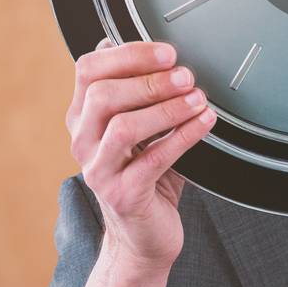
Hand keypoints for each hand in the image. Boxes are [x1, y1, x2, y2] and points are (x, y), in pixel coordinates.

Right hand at [66, 38, 215, 272]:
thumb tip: (152, 50)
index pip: (89, 70)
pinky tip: (204, 122)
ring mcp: (99, 170)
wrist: (144, 236)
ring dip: (168, 108)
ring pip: (124, 127)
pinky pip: (153, 159)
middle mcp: (83, 141)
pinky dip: (183, 136)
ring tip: (199, 100)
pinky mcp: (123, 194)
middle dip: (150, 80)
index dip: (128, 54)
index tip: (168, 52)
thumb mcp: (142, 129)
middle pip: (103, 95)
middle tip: (187, 76)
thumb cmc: (148, 176)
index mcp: (83, 117)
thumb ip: (139, 93)